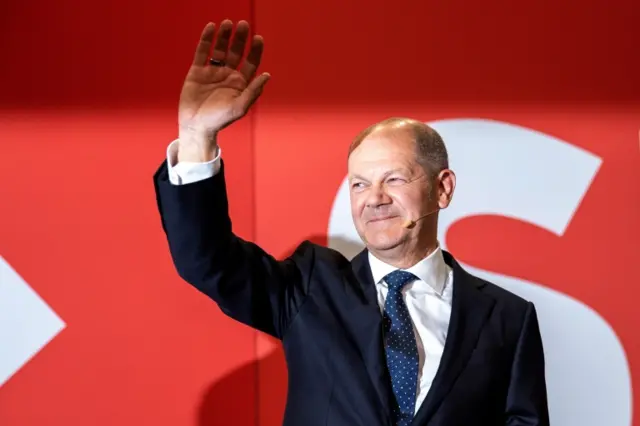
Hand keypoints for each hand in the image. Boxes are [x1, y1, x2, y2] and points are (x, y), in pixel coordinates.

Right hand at [178, 20, 268, 161]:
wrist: (196, 126)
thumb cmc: (219, 120)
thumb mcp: (239, 108)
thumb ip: (253, 91)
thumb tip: (266, 75)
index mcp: (240, 83)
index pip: (251, 63)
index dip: (255, 50)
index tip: (258, 38)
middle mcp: (228, 75)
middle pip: (236, 52)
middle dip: (240, 39)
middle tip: (243, 25)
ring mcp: (212, 72)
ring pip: (220, 49)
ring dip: (224, 36)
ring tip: (228, 23)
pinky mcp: (197, 71)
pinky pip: (202, 52)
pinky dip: (206, 39)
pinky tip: (211, 27)